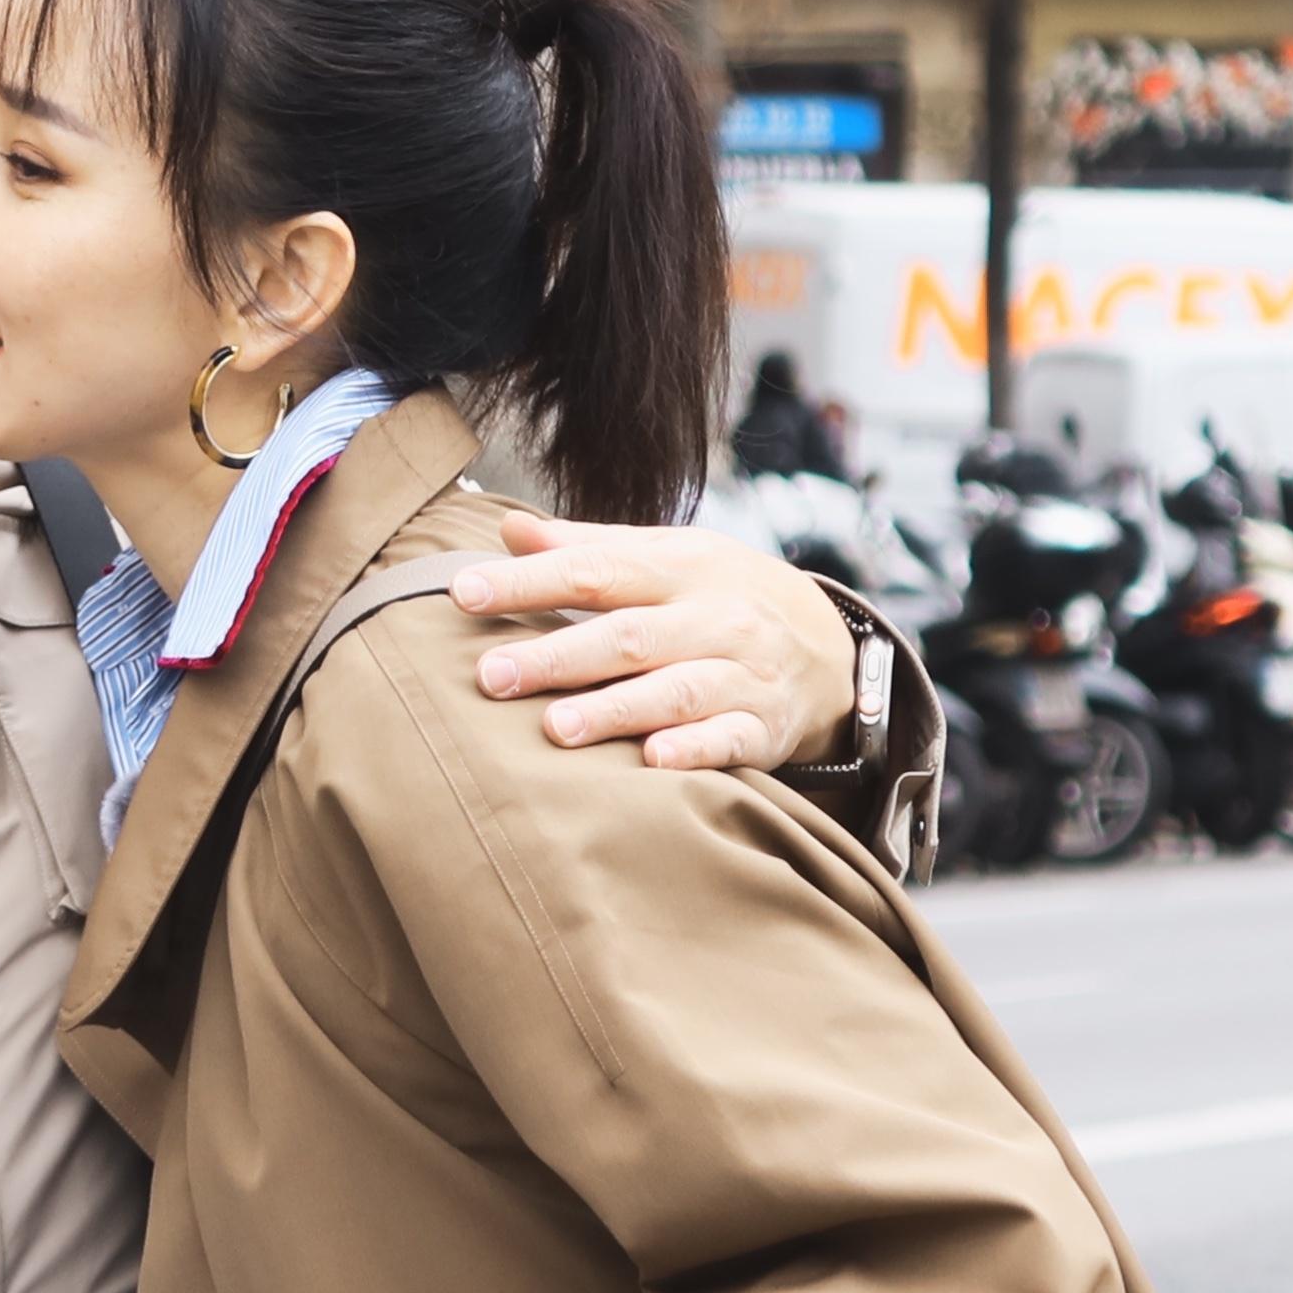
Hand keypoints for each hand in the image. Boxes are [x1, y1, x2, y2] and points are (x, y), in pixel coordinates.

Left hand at [451, 510, 864, 774]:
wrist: (827, 646)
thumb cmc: (719, 597)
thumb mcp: (667, 557)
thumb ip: (588, 549)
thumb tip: (508, 531)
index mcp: (680, 568)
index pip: (595, 571)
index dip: (528, 581)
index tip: (464, 592)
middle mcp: (713, 618)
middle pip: (630, 636)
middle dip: (558, 656)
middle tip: (490, 675)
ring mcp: (741, 674)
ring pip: (676, 691)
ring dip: (616, 710)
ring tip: (556, 728)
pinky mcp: (763, 728)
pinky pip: (729, 740)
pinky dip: (694, 750)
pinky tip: (652, 761)